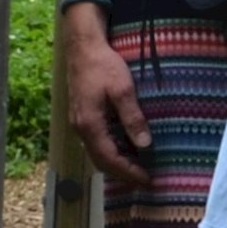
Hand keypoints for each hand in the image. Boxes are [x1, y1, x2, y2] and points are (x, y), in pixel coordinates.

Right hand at [60, 6, 151, 186]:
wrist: (83, 47)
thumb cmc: (103, 65)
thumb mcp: (123, 89)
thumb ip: (132, 118)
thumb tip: (145, 144)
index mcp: (89, 124)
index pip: (109, 159)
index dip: (129, 172)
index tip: (147, 180)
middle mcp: (80, 129)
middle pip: (101, 161)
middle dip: (123, 173)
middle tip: (145, 179)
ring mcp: (79, 123)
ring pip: (97, 153)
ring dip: (117, 163)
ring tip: (138, 168)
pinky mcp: (81, 117)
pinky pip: (96, 143)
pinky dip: (111, 151)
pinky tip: (126, 148)